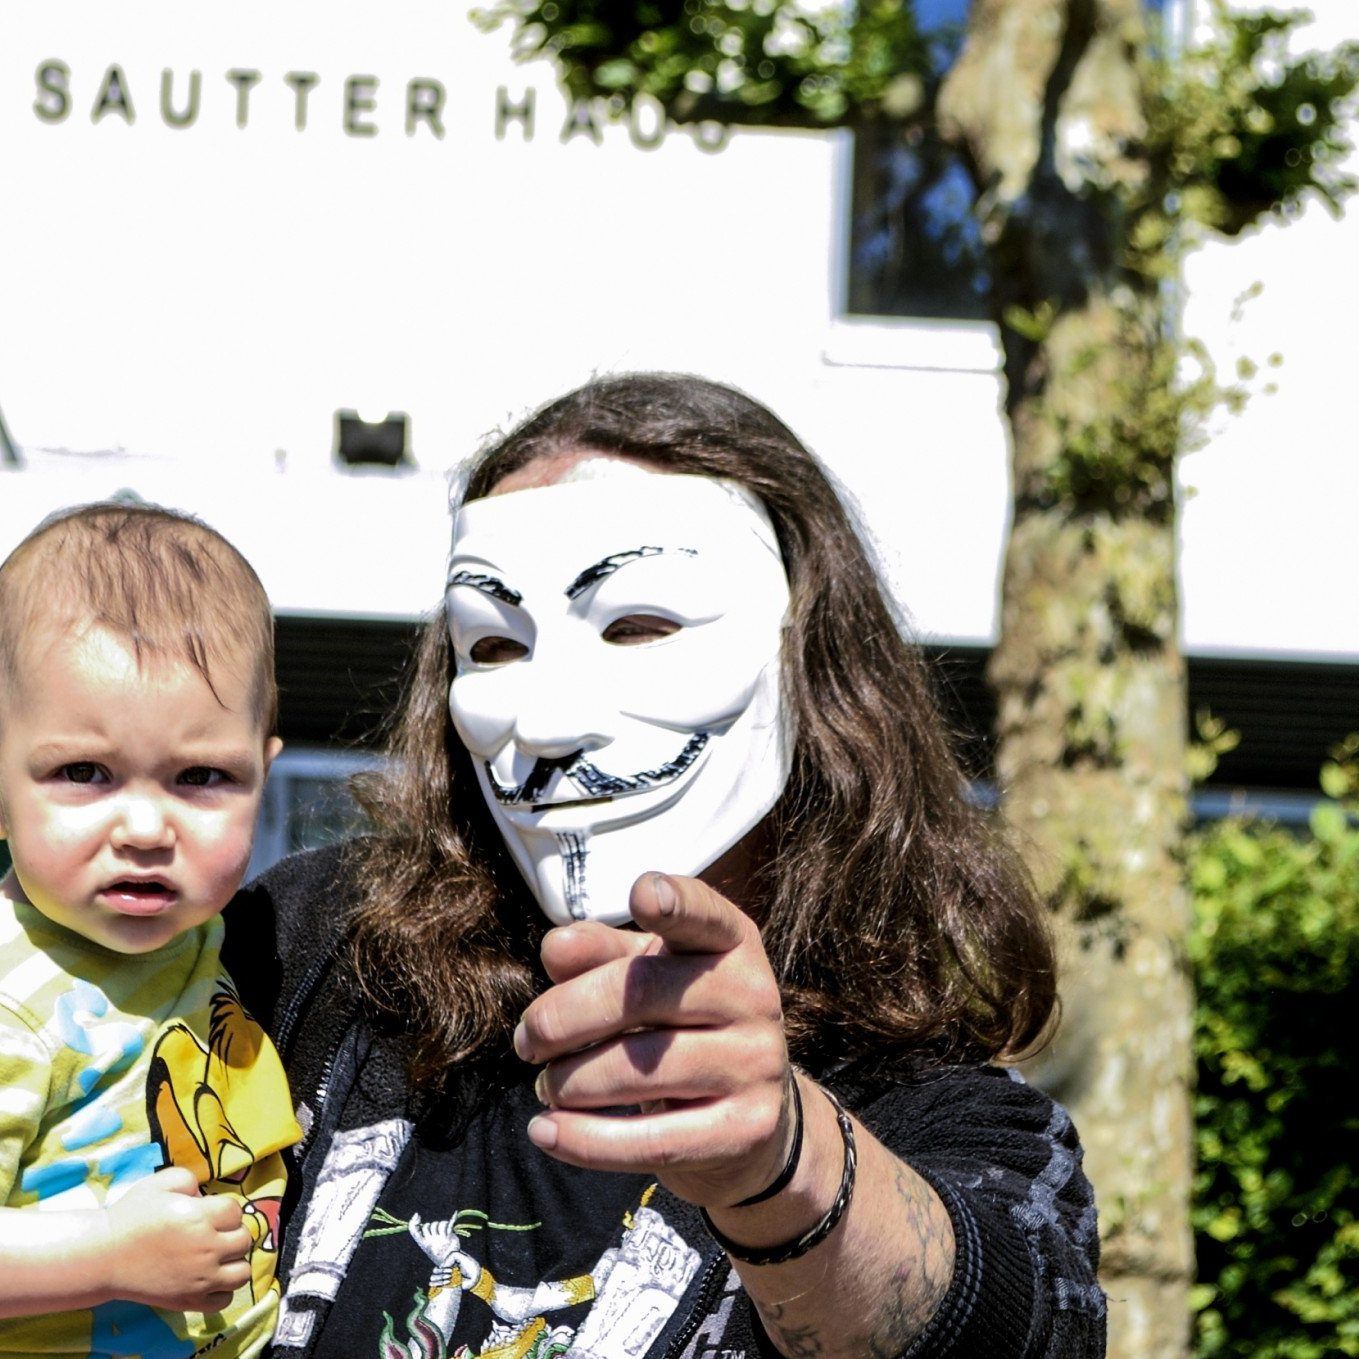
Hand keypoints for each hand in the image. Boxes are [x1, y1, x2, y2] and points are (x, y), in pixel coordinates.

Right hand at [101, 1167, 252, 1312]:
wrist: (105, 1256)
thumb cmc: (132, 1216)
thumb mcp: (161, 1183)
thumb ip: (191, 1181)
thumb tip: (206, 1196)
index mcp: (201, 1217)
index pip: (235, 1211)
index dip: (224, 1208)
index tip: (209, 1212)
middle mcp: (207, 1248)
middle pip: (243, 1240)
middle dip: (232, 1232)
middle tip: (214, 1233)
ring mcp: (200, 1279)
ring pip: (242, 1273)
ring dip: (234, 1262)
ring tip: (217, 1257)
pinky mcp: (189, 1301)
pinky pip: (224, 1300)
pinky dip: (222, 1290)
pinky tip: (209, 1279)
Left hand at [514, 872, 796, 1208]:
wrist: (749, 1119)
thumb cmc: (679, 1026)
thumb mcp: (644, 978)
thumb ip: (599, 955)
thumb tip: (555, 947)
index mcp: (730, 942)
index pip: (704, 914)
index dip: (675, 901)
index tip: (641, 893)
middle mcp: (755, 994)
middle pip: (641, 992)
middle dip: (562, 1016)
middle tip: (525, 1040)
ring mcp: (757, 1064)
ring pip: (641, 1069)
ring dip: (569, 1082)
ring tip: (546, 1085)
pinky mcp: (745, 1130)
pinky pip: (651, 1139)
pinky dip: (584, 1140)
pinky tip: (545, 1132)